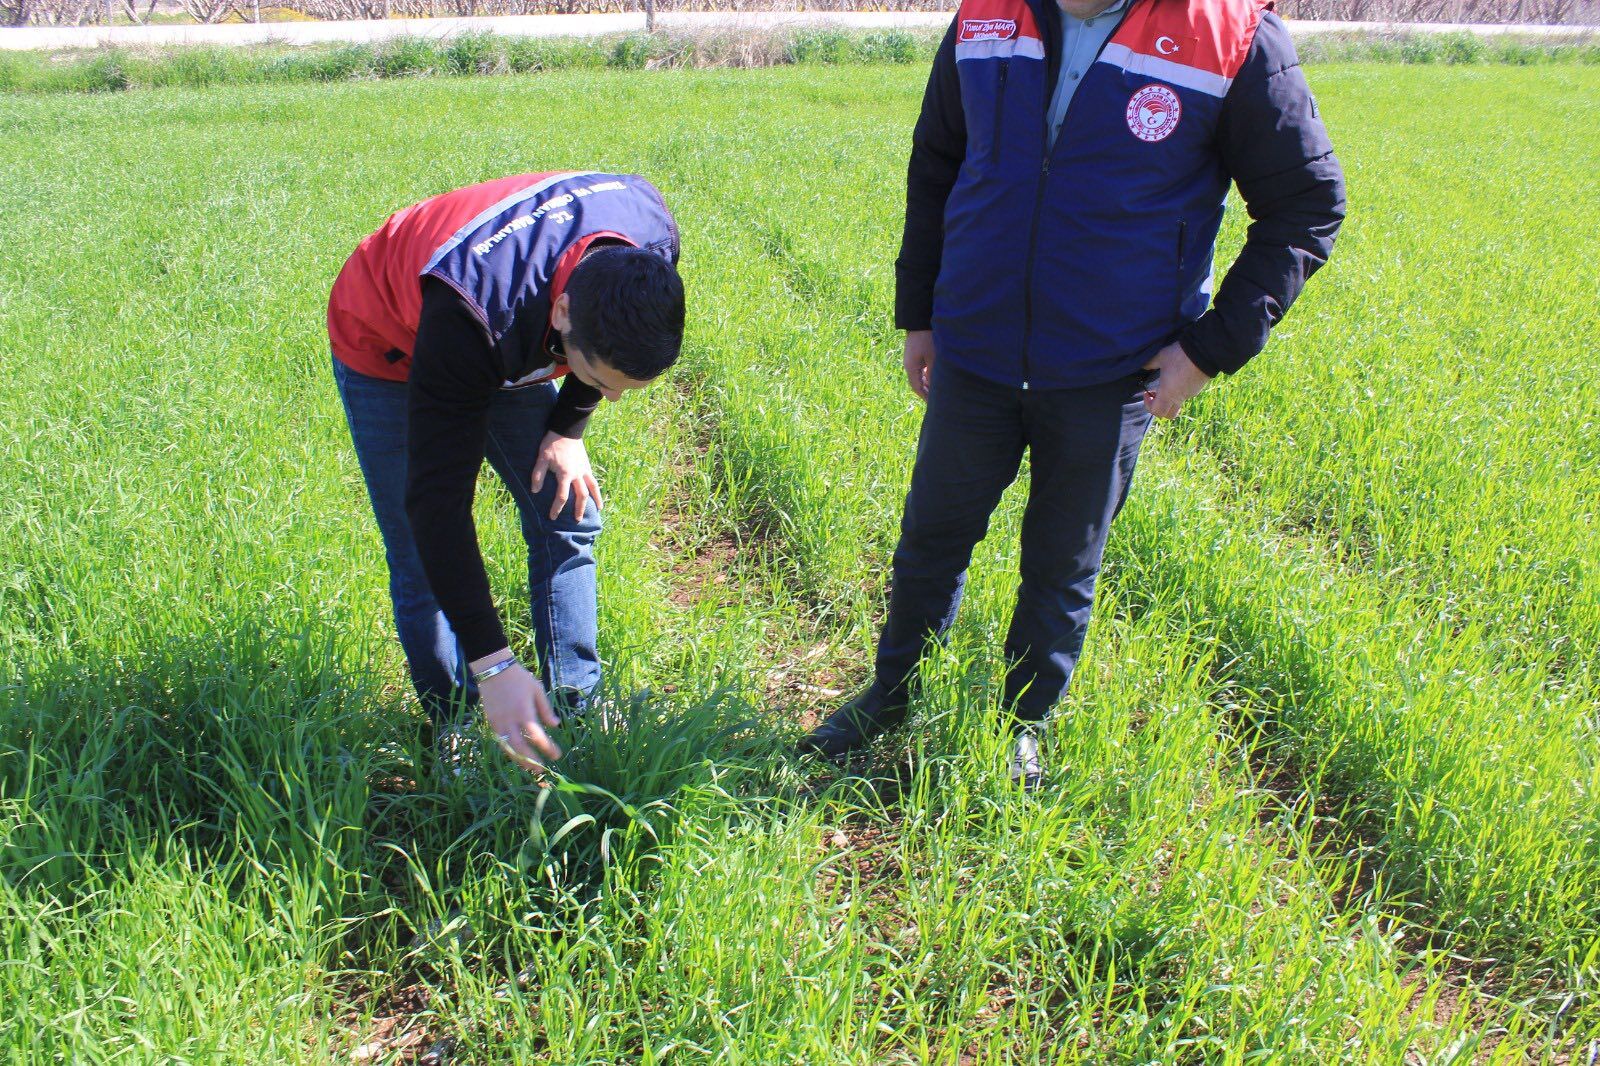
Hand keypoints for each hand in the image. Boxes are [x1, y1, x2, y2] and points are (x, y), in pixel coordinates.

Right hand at [472, 653, 562, 771]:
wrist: (494, 670)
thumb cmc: (519, 679)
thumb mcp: (537, 690)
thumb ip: (546, 710)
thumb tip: (555, 726)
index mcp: (524, 713)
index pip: (538, 737)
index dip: (548, 749)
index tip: (556, 755)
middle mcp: (510, 721)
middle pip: (521, 748)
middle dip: (532, 761)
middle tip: (542, 770)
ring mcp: (498, 723)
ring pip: (508, 748)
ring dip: (519, 760)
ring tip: (530, 767)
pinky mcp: (490, 722)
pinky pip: (500, 741)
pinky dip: (509, 750)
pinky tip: (517, 755)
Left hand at [532, 431, 602, 520]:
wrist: (567, 430)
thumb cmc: (552, 444)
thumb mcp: (541, 458)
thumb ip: (538, 475)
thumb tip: (535, 491)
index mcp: (565, 475)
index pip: (561, 496)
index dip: (557, 508)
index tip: (553, 517)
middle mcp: (577, 475)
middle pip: (581, 496)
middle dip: (579, 509)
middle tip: (577, 520)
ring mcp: (584, 470)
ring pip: (592, 489)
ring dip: (595, 500)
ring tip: (598, 510)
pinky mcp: (587, 466)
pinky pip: (594, 481)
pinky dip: (596, 490)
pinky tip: (597, 495)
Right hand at [903, 330, 935, 400]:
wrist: (919, 320)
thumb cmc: (926, 337)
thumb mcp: (932, 357)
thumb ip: (933, 373)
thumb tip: (936, 387)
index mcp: (911, 367)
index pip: (917, 388)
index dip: (925, 397)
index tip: (933, 404)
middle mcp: (909, 365)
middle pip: (917, 383)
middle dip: (926, 392)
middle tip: (936, 400)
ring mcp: (912, 359)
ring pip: (919, 376)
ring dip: (927, 383)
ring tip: (937, 390)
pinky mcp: (916, 354)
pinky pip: (921, 368)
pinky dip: (927, 375)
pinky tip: (935, 377)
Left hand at [1141, 341, 1212, 419]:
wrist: (1204, 351)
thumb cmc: (1179, 356)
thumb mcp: (1161, 357)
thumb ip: (1150, 363)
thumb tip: (1144, 366)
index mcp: (1168, 393)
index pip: (1157, 412)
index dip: (1149, 406)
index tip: (1148, 393)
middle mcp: (1179, 398)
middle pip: (1169, 414)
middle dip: (1160, 407)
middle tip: (1156, 394)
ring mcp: (1190, 394)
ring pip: (1178, 403)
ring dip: (1170, 398)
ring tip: (1168, 382)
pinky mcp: (1198, 388)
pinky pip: (1186, 394)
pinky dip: (1180, 390)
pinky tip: (1179, 376)